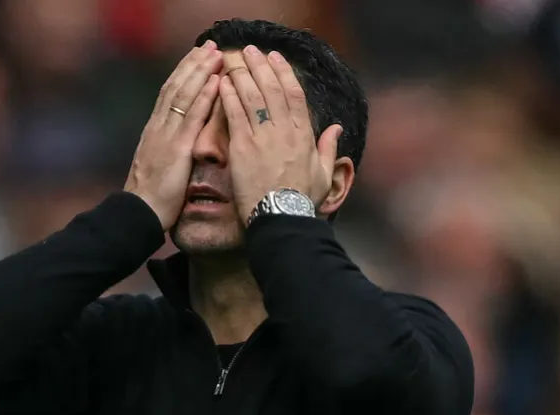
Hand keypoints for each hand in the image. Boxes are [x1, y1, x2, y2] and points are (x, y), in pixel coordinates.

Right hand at [124, 41, 222, 229]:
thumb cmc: (150, 197)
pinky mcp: (176, 148)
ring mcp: (166, 135)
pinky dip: (204, 97)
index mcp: (154, 131)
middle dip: (193, 65)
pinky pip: (192, 117)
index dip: (183, 74)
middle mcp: (158, 127)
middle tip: (209, 46)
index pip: (169, 94)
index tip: (196, 57)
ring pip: (184, 96)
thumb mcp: (157, 165)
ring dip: (201, 72)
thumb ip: (166, 149)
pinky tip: (215, 82)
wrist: (138, 211)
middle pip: (176, 87)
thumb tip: (177, 142)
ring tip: (215, 55)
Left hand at [219, 46, 342, 222]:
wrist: (281, 219)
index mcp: (304, 135)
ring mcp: (262, 137)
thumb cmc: (302, 201)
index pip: (294, 95)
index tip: (276, 59)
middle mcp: (284, 131)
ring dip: (243, 75)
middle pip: (271, 89)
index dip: (284, 74)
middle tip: (251, 51)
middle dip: (261, 67)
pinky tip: (222, 83)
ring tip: (235, 61)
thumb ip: (329, 148)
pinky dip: (228, 96)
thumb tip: (337, 128)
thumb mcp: (324, 174)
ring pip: (252, 97)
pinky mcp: (241, 147)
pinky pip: (234, 115)